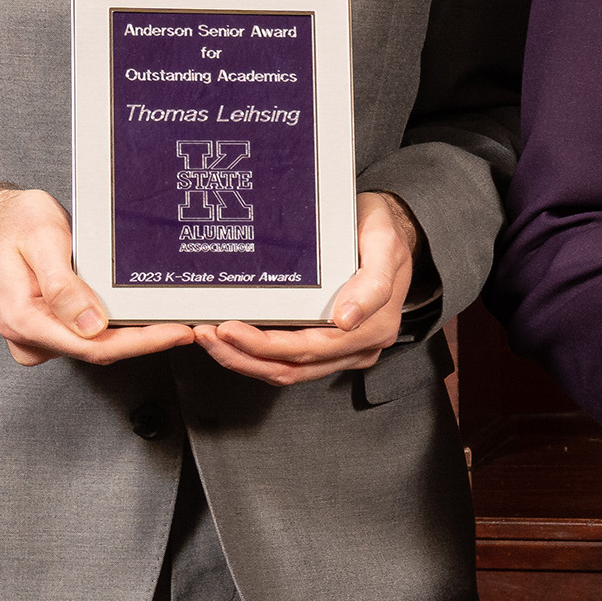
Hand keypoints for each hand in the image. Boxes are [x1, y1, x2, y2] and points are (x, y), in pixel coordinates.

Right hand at [0, 183, 195, 368]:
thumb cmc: (14, 224)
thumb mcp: (41, 241)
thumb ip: (62, 285)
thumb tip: (90, 324)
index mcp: (23, 319)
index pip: (94, 346)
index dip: (142, 343)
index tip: (178, 333)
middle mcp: (31, 337)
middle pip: (101, 349)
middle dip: (147, 340)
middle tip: (192, 325)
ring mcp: (40, 337)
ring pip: (98, 344)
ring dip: (136, 335)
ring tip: (176, 319)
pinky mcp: (51, 330)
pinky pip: (91, 334)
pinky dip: (120, 326)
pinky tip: (145, 315)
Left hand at [198, 194, 423, 386]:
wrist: (395, 229)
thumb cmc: (384, 232)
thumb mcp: (384, 245)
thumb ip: (372, 283)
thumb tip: (346, 320)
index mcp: (373, 329)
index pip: (308, 350)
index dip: (263, 346)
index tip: (228, 329)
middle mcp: (358, 347)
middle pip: (291, 367)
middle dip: (242, 355)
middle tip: (206, 334)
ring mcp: (344, 350)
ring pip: (287, 370)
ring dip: (244, 360)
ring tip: (210, 340)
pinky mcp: (330, 346)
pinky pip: (290, 361)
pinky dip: (257, 356)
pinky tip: (232, 341)